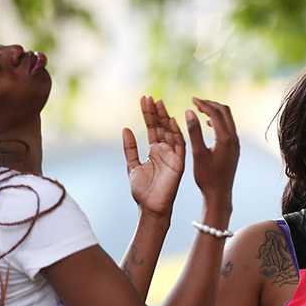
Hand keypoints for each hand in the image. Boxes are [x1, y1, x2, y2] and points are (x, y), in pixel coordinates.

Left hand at [122, 96, 185, 217]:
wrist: (150, 208)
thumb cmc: (142, 191)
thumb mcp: (132, 165)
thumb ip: (130, 148)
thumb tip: (125, 128)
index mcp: (154, 151)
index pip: (152, 128)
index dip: (148, 114)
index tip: (144, 99)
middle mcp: (165, 151)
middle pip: (161, 127)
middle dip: (155, 112)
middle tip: (150, 97)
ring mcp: (173, 156)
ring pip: (170, 132)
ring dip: (165, 118)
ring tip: (158, 103)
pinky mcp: (179, 163)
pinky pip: (180, 145)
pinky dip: (176, 133)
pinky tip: (170, 120)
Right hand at [185, 98, 239, 210]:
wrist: (219, 195)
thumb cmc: (206, 177)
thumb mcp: (197, 153)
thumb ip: (194, 131)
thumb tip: (189, 111)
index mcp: (225, 139)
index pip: (215, 113)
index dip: (203, 104)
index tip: (191, 99)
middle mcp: (234, 139)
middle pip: (225, 111)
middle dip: (210, 104)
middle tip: (196, 102)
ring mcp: (235, 144)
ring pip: (228, 119)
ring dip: (215, 112)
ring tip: (200, 110)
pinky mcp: (234, 149)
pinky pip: (228, 128)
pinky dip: (218, 121)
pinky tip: (207, 124)